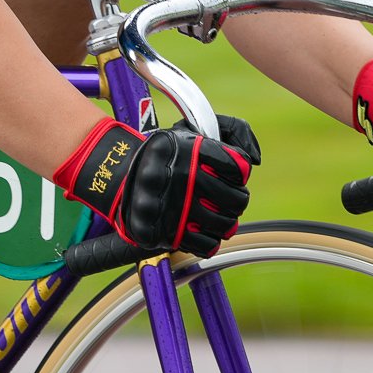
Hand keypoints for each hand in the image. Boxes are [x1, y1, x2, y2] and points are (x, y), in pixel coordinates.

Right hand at [53, 117, 255, 255]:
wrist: (118, 175)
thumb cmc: (164, 153)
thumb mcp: (192, 128)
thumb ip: (232, 130)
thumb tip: (255, 160)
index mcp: (193, 150)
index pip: (240, 168)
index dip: (239, 172)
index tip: (230, 173)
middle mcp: (185, 178)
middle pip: (238, 200)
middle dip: (236, 199)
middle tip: (226, 198)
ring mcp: (177, 207)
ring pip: (226, 225)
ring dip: (225, 221)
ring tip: (214, 214)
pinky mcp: (168, 232)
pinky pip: (207, 244)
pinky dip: (209, 239)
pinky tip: (202, 228)